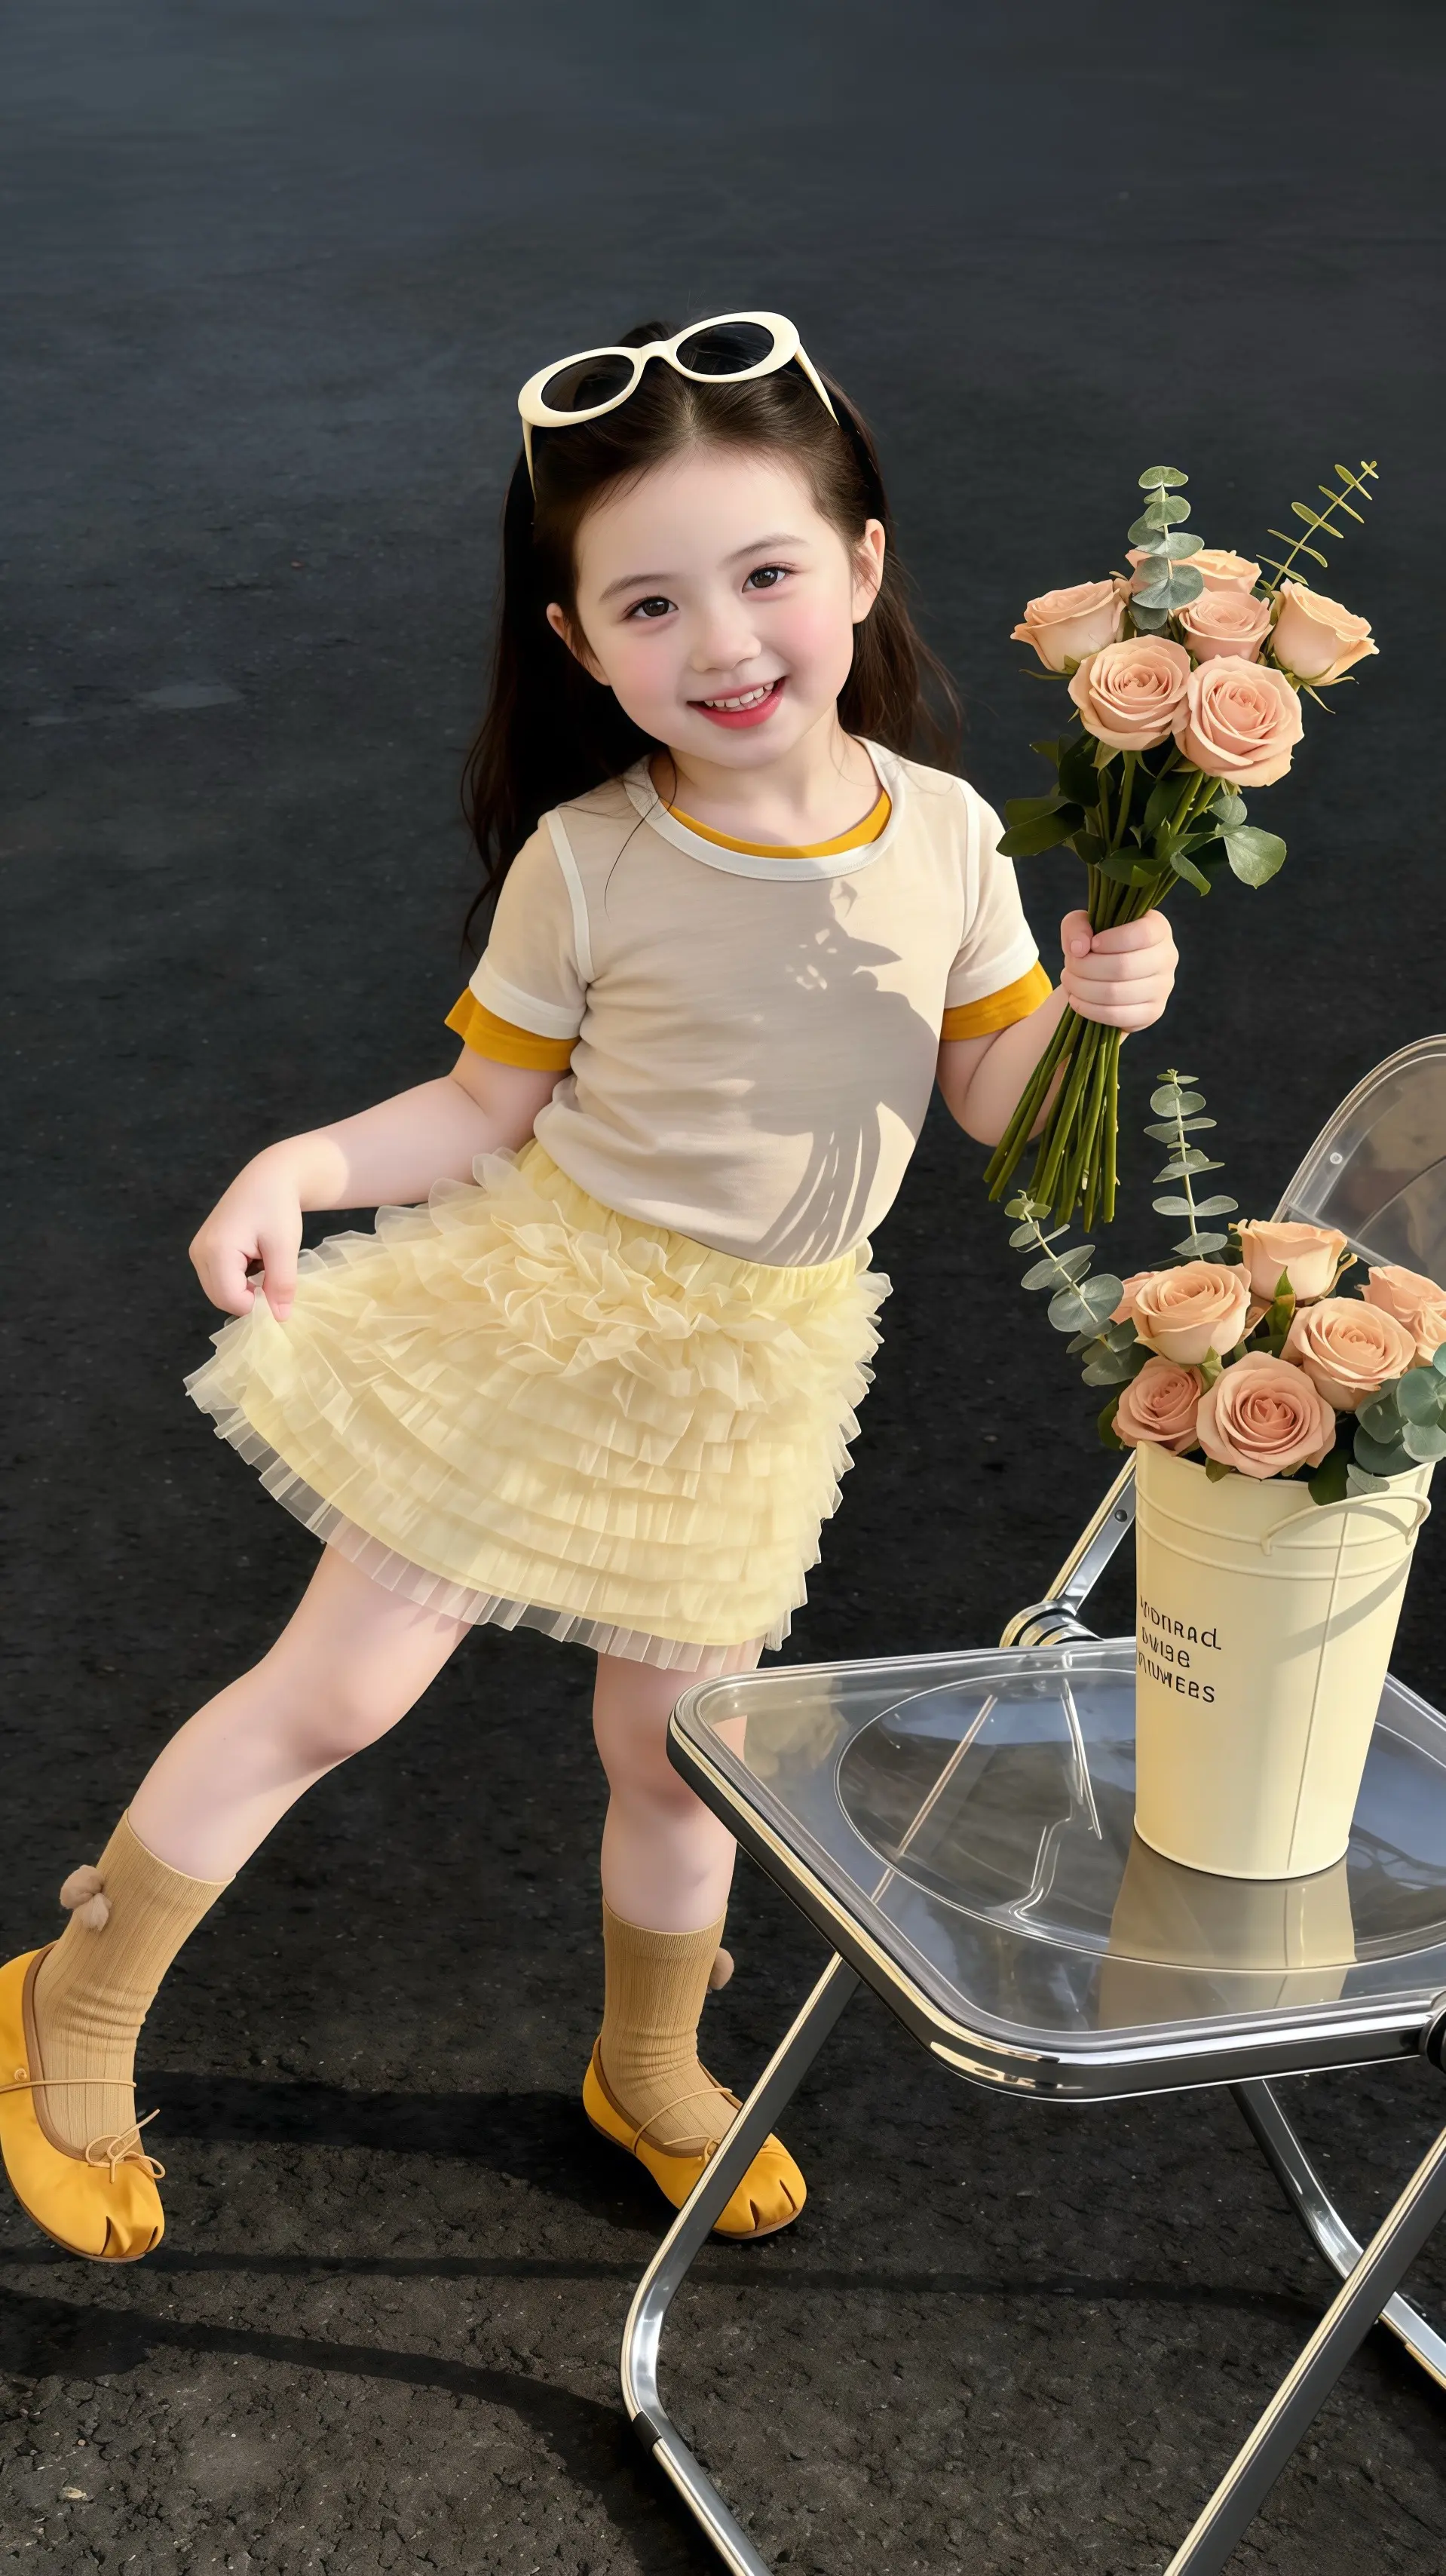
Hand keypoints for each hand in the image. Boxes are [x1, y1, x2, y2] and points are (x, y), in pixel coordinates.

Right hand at [189, 1146, 305, 1319]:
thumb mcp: (285, 1247)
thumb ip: (281, 1285)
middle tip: (274, 1275)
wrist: (268, 1178)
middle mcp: (199, 1253)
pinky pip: (219, 1280)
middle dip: (251, 1298)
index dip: (258, 1305)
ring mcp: (197, 1252)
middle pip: (222, 1299)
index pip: (232, 1301)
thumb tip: (279, 1319)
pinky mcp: (202, 1251)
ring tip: (264, 1263)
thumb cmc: (278, 1207)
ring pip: (221, 1292)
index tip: (279, 1290)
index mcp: (216, 1250)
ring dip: (246, 1288)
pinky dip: (240, 1279)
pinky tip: (254, 1259)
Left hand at [1059, 907, 1176, 1030]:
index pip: (1142, 934)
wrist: (1104, 977)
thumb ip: (1076, 925)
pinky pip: (1116, 1015)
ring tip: (1070, 981)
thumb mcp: (1082, 925)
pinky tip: (1076, 1000)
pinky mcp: (1152, 1013)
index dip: (1111, 940)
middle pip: (1123, 966)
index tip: (1091, 945)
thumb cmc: (1096, 945)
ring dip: (1083, 988)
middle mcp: (1167, 957)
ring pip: (1116, 993)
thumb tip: (1080, 948)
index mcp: (1158, 928)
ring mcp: (1162, 988)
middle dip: (1086, 967)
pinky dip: (1089, 1009)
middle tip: (1070, 966)